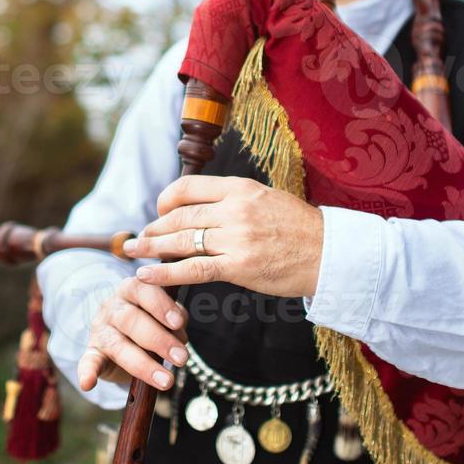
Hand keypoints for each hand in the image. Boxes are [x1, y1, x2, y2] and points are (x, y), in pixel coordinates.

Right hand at [77, 276, 188, 393]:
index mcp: (131, 290)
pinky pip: (87, 361)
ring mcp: (100, 330)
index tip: (178, 323)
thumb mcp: (163, 314)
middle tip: (181, 358)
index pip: (144, 291)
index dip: (161, 306)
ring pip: (118, 345)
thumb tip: (181, 335)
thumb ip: (173, 319)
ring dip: (144, 365)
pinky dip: (86, 372)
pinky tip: (87, 383)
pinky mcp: (92, 352)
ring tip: (166, 380)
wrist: (122, 334)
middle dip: (159, 340)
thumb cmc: (150, 321)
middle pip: (131, 320)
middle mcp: (112, 307)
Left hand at [123, 175, 323, 297]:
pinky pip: (192, 269)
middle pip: (180, 216)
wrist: (329, 254)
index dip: (166, 199)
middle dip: (154, 228)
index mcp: (241, 188)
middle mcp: (235, 209)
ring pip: (181, 242)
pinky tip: (145, 276)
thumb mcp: (266, 199)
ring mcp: (236, 239)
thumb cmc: (299, 229)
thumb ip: (234, 200)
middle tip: (140, 238)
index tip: (159, 211)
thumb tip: (200, 207)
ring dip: (152, 248)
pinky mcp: (238, 267)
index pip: (189, 187)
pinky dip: (164, 273)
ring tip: (134, 253)